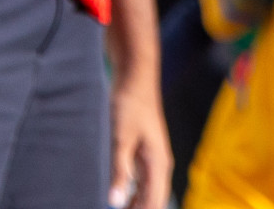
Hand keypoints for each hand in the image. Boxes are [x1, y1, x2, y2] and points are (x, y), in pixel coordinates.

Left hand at [108, 74, 171, 208]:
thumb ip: (120, 171)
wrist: (135, 77)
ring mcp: (151, 159)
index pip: (155, 203)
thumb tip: (114, 202)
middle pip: (152, 200)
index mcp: (158, 163)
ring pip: (146, 192)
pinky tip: (116, 197)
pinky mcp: (141, 152)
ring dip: (133, 204)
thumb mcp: (121, 139)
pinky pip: (139, 181)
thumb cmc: (129, 105)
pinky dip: (130, 192)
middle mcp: (159, 164)